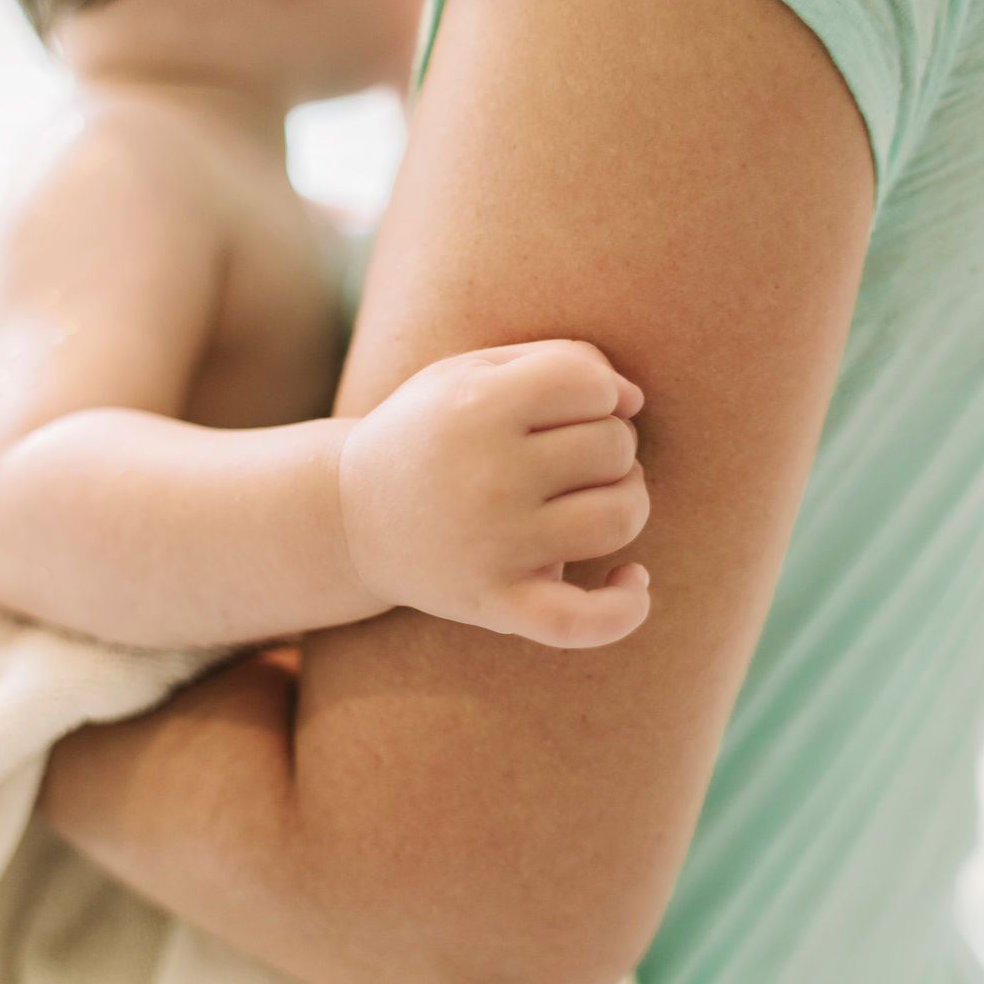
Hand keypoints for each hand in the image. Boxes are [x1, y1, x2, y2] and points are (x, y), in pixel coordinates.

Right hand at [338, 339, 650, 647]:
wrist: (349, 518)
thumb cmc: (431, 434)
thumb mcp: (471, 372)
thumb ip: (558, 361)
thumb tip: (634, 400)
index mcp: (477, 407)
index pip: (593, 386)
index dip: (601, 392)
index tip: (572, 408)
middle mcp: (487, 476)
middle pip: (614, 448)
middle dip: (611, 445)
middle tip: (573, 457)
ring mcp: (493, 546)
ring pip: (620, 517)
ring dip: (627, 503)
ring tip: (596, 500)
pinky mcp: (496, 604)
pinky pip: (584, 622)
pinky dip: (625, 608)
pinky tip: (632, 580)